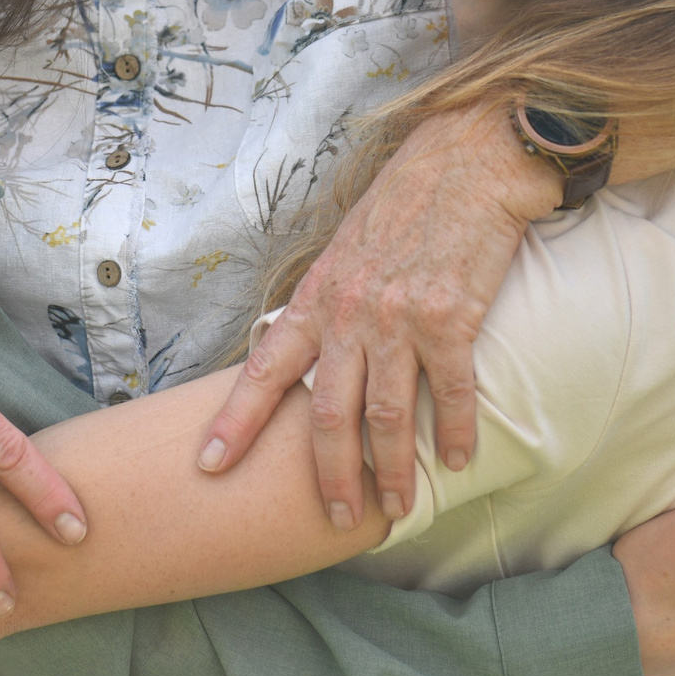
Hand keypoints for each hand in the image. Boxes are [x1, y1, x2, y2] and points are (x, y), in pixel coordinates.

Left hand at [200, 101, 557, 528]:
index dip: (233, 422)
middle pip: (326, 414)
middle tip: (333, 516)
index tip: (207, 466)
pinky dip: (454, 433)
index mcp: (317, 297)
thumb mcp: (346, 249)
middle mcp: (350, 312)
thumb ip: (327, 303)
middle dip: (327, 474)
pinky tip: (459, 460)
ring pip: (387, 417)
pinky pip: (450, 393)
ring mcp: (400, 318)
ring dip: (392, 472)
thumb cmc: (407, 203)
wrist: (467, 159)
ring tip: (395, 508)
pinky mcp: (451, 317)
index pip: (263, 370)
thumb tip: (303, 349)